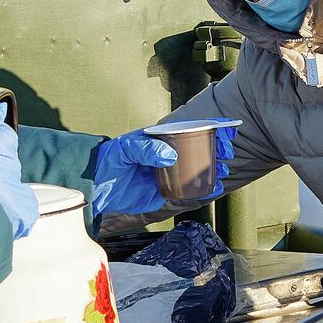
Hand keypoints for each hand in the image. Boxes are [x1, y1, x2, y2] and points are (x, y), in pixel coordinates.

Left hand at [91, 126, 236, 215]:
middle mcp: (168, 157)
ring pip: (197, 172)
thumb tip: (171, 156)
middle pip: (199, 151)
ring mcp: (168, 175)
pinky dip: (201, 193)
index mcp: (162, 139)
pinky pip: (186, 194)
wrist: (95, 185)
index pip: (191, 129)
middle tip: (226, 152)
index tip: (227, 128)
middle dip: (217, 149)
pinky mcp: (164, 195)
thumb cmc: (110, 159)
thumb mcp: (126, 148)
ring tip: (222, 171)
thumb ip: (146, 149)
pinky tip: (211, 190)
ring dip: (213, 171)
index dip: (212, 127)